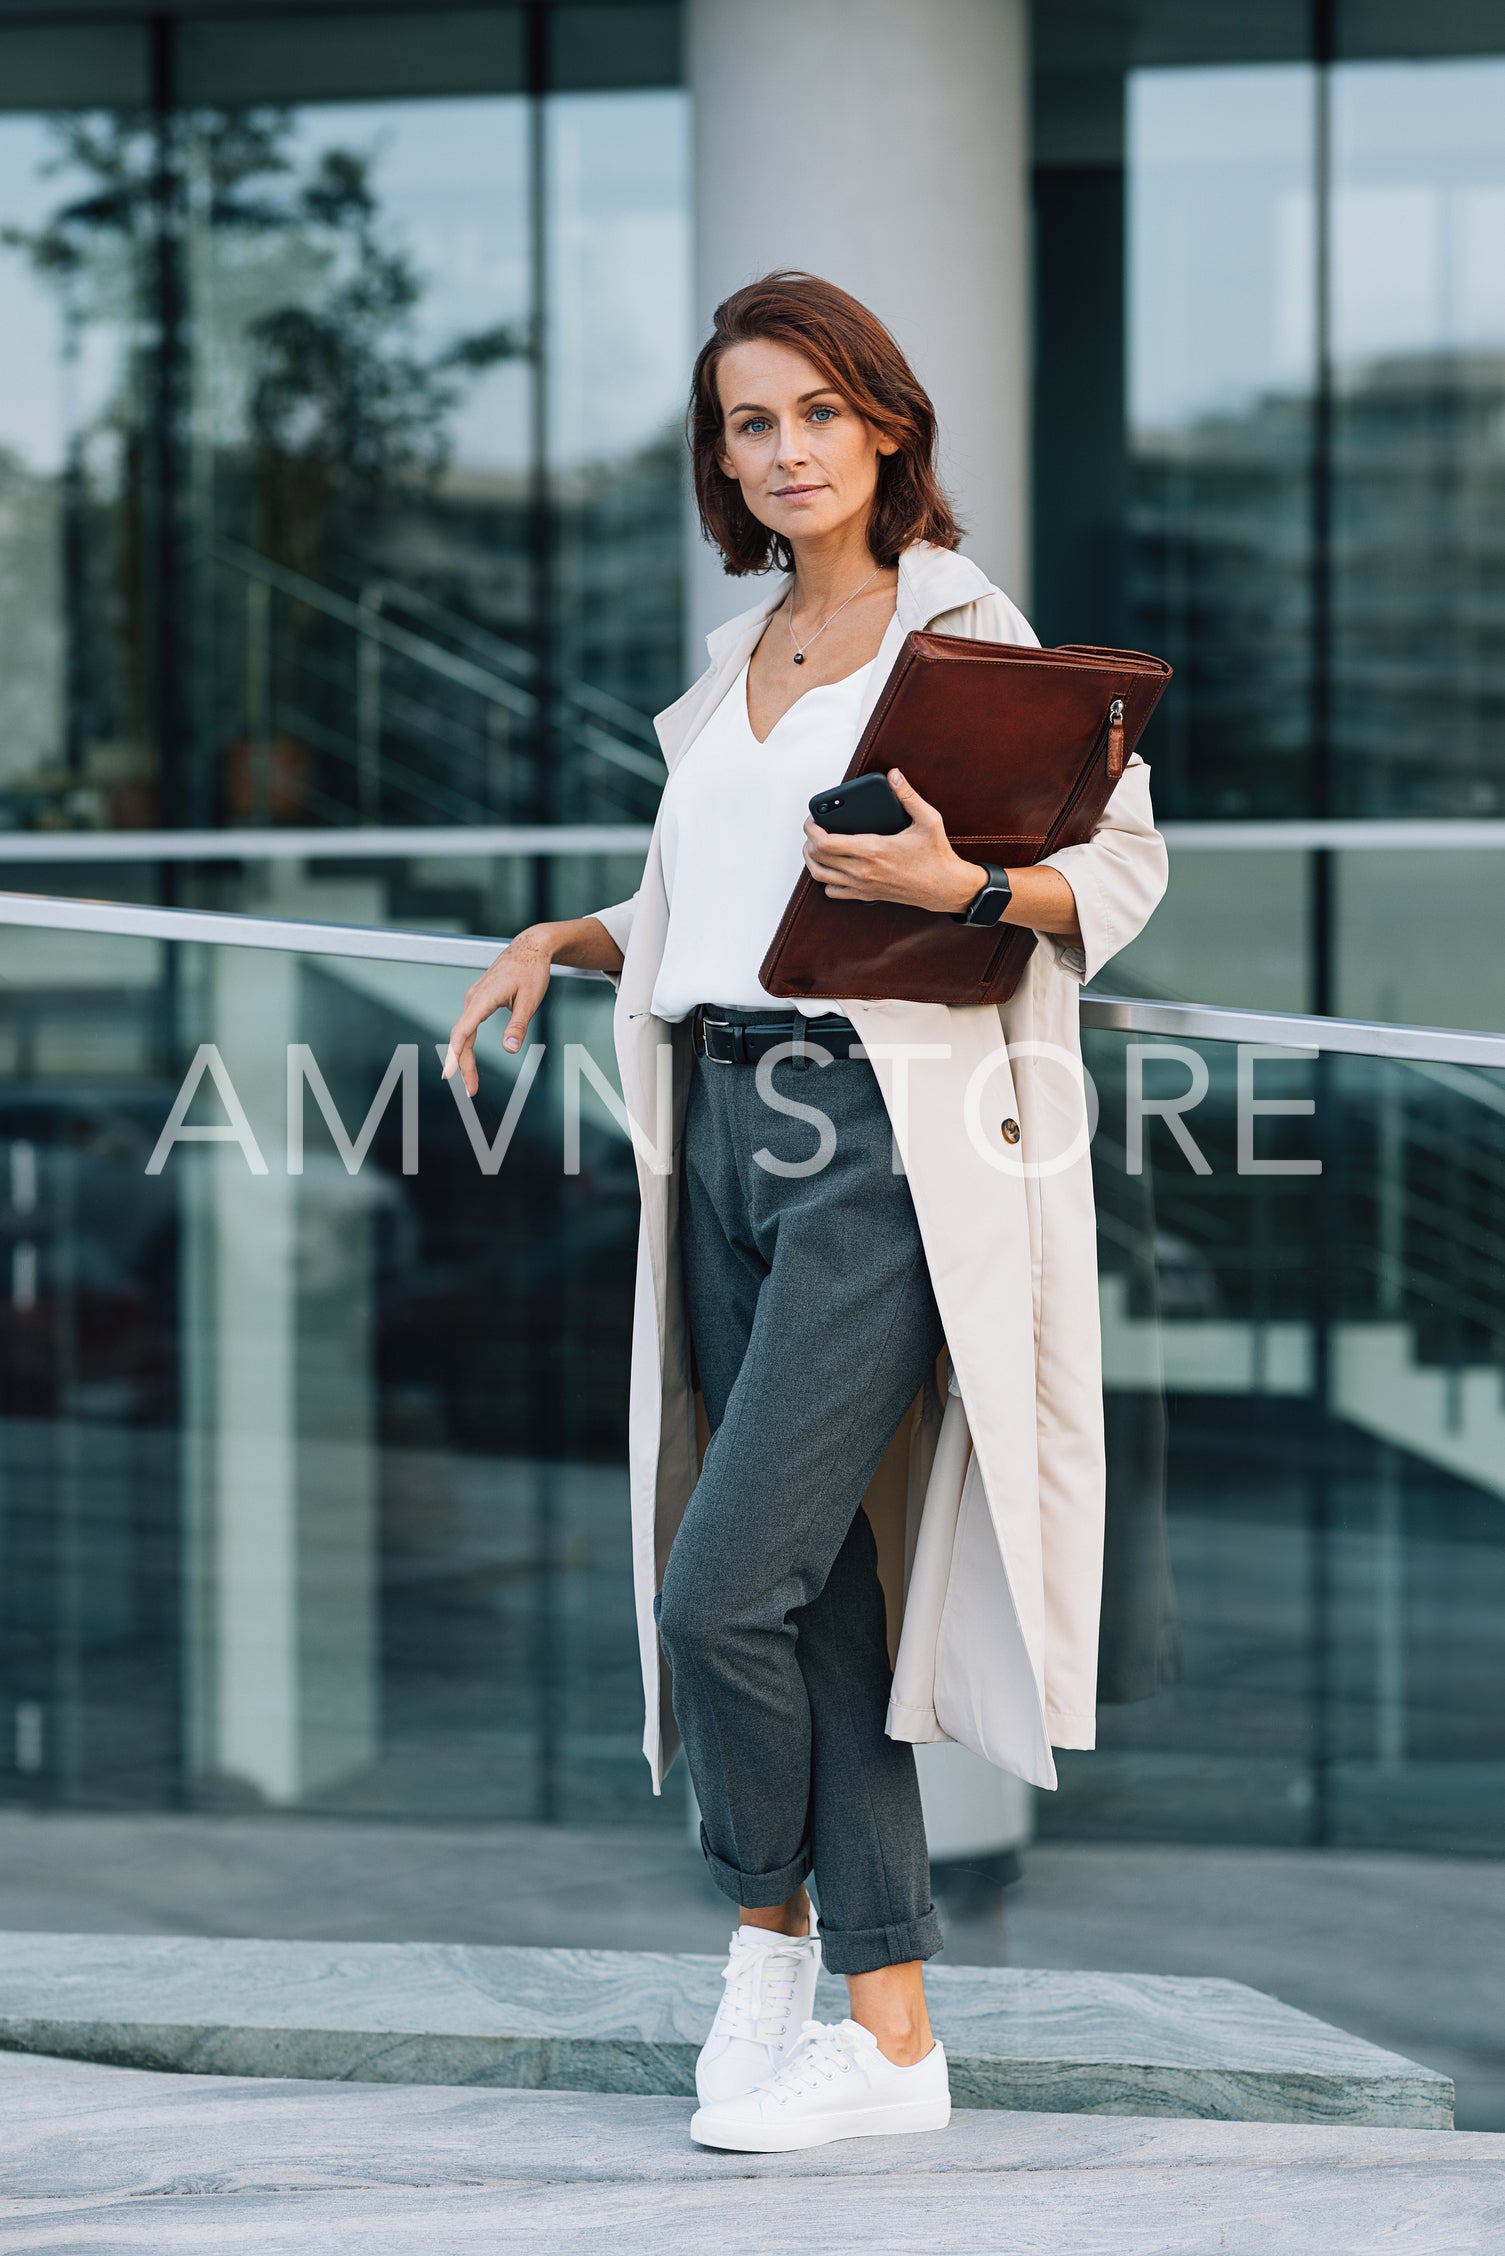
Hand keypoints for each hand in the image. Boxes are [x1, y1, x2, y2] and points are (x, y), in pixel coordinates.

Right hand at [442, 927, 553, 1095]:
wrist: (530, 947)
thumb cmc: (531, 970)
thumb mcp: (530, 1000)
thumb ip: (519, 1026)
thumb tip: (510, 1050)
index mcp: (483, 999)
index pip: (463, 1032)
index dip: (455, 1055)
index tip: (449, 1075)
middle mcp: (473, 999)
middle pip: (462, 1038)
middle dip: (464, 1066)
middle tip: (472, 1091)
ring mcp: (473, 999)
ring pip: (464, 1033)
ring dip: (465, 1058)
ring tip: (472, 1083)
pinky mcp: (478, 1000)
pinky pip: (467, 1027)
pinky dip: (466, 1046)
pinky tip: (469, 1061)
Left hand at [801, 768, 986, 915]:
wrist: (945, 888)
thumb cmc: (936, 855)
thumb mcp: (928, 820)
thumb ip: (908, 795)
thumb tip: (894, 775)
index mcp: (873, 850)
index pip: (825, 842)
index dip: (811, 828)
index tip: (812, 818)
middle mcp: (863, 871)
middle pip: (817, 858)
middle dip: (809, 840)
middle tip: (815, 827)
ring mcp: (862, 886)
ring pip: (820, 876)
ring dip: (812, 860)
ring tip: (816, 846)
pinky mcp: (866, 896)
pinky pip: (833, 892)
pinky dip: (826, 879)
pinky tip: (833, 866)